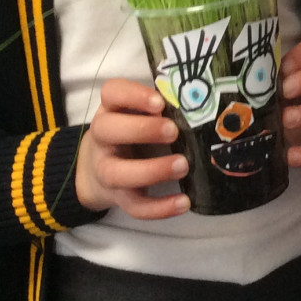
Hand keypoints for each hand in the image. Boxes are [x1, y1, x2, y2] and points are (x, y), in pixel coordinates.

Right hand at [75, 78, 189, 218]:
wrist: (99, 169)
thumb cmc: (132, 131)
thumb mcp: (138, 113)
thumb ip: (160, 107)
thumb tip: (201, 103)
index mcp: (111, 110)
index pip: (111, 93)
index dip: (133, 96)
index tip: (159, 103)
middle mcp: (103, 138)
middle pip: (107, 130)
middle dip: (141, 129)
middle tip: (173, 131)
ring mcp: (107, 169)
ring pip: (117, 173)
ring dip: (151, 170)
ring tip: (183, 165)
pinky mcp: (118, 197)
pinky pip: (134, 206)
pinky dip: (159, 208)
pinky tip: (184, 201)